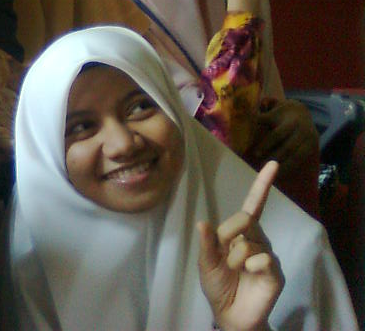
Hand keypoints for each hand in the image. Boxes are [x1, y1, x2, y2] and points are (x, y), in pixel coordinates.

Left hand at [197, 161, 283, 330]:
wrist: (229, 314)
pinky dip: (251, 266)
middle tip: (224, 255)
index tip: (273, 164)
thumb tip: (203, 222)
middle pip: (244, 218)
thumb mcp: (206, 263)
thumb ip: (206, 243)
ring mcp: (268, 254)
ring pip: (249, 241)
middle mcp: (257, 239)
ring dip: (235, 258)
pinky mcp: (275, 272)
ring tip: (236, 272)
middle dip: (228, 234)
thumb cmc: (218, 284)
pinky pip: (263, 259)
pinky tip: (250, 276)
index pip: (253, 205)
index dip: (262, 184)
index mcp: (240, 233)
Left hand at [248, 98, 317, 178]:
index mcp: (291, 121)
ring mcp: (310, 141)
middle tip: (261, 167)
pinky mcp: (312, 149)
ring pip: (296, 156)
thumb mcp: (270, 114)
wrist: (301, 112)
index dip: (266, 145)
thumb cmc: (280, 114)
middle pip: (288, 148)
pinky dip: (290, 168)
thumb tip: (241, 123)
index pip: (278, 135)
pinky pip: (301, 161)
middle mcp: (303, 131)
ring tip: (269, 175)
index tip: (255, 154)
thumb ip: (259, 119)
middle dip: (274, 158)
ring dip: (283, 167)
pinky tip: (280, 175)